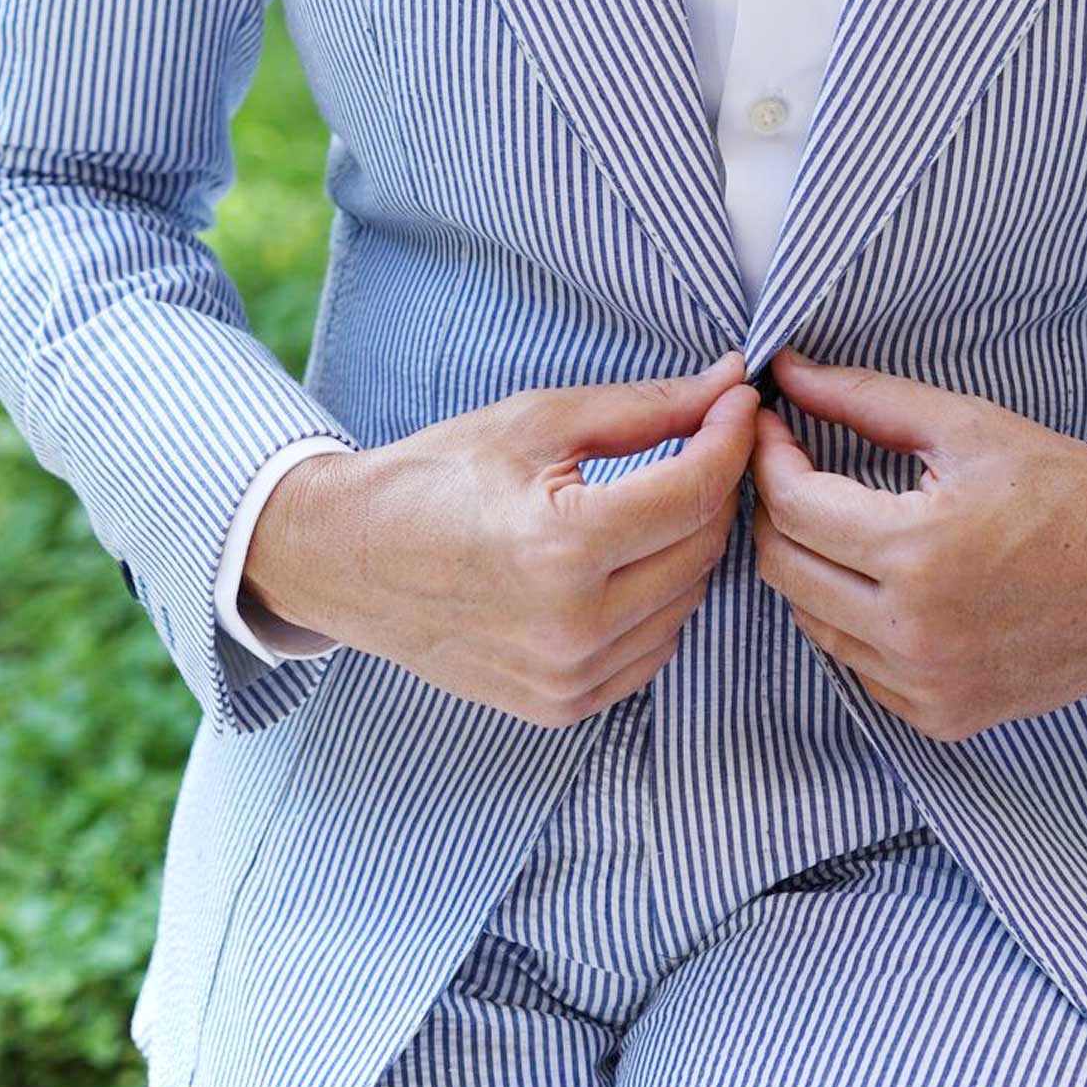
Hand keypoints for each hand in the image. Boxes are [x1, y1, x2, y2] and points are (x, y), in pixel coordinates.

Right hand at [240, 350, 757, 724]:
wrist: (349, 557)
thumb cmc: (437, 477)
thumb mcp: (538, 422)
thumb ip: (646, 407)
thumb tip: (727, 382)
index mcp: (564, 547)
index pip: (695, 491)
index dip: (729, 437)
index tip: (737, 403)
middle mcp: (572, 625)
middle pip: (702, 548)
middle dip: (712, 487)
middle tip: (701, 441)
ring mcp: (568, 676)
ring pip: (688, 602)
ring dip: (687, 546)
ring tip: (653, 502)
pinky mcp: (561, 704)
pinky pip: (654, 649)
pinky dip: (659, 601)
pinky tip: (626, 562)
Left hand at [749, 348, 1086, 741]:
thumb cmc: (1071, 492)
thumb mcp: (970, 427)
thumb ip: (865, 399)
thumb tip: (787, 372)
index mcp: (918, 551)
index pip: (792, 507)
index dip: (769, 458)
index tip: (774, 428)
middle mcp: (912, 630)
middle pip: (783, 568)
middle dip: (777, 510)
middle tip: (797, 470)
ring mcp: (925, 683)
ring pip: (811, 622)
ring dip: (811, 566)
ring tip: (843, 524)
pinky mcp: (940, 716)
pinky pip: (857, 666)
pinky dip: (854, 621)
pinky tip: (887, 583)